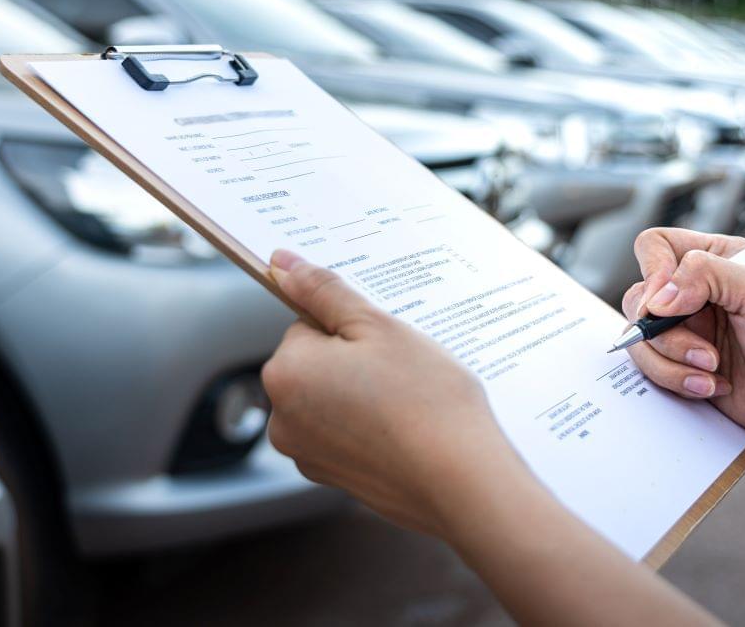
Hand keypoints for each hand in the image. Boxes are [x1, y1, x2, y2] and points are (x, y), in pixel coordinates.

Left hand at [262, 249, 528, 535]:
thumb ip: (324, 292)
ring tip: (406, 402)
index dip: (351, 328)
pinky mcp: (333, 478)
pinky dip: (370, 427)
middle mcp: (282, 419)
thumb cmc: (425, 400)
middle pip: (317, 364)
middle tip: (400, 372)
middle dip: (354, 361)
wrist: (462, 481)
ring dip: (362, 394)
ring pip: (333, 399)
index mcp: (284, 373)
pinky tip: (404, 429)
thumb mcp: (378, 327)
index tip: (384, 344)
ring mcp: (306, 454)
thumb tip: (282, 265)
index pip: (308, 325)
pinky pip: (346, 433)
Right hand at [623, 228, 744, 449]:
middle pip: (639, 297)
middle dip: (667, 333)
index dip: (653, 271)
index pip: (656, 246)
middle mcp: (696, 291)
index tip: (667, 302)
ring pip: (640, 337)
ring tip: (713, 371)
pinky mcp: (680, 362)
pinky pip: (649, 367)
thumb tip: (659, 295)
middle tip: (705, 351)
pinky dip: (676, 380)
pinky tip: (712, 385)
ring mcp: (686, 329)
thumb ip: (708, 276)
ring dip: (673, 362)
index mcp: (717, 259)